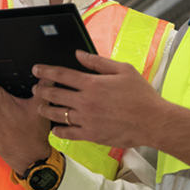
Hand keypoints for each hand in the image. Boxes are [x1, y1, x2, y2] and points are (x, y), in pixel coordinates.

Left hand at [32, 50, 168, 148]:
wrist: (153, 121)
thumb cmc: (141, 95)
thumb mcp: (123, 70)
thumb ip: (98, 62)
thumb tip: (79, 54)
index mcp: (92, 84)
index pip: (62, 75)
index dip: (46, 71)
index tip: (36, 69)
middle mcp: (86, 102)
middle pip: (55, 94)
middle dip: (41, 90)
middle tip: (36, 88)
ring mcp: (87, 120)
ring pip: (57, 114)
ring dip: (45, 110)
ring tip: (40, 107)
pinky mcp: (91, 135)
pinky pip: (68, 133)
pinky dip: (59, 131)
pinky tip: (55, 128)